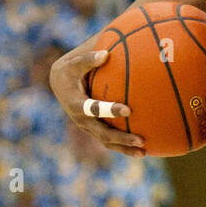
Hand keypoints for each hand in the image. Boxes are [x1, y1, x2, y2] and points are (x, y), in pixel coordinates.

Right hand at [49, 41, 144, 155]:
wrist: (60, 85)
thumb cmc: (71, 70)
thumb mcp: (74, 63)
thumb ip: (88, 59)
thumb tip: (105, 54)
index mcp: (76, 104)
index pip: (93, 109)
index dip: (109, 110)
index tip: (128, 109)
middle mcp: (81, 120)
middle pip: (103, 133)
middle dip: (122, 139)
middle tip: (141, 140)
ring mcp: (88, 127)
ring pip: (107, 142)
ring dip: (125, 148)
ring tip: (145, 152)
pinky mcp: (94, 130)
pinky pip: (110, 141)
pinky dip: (124, 146)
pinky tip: (143, 148)